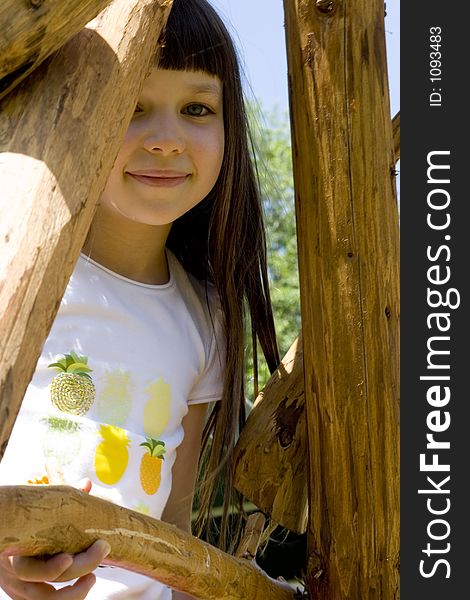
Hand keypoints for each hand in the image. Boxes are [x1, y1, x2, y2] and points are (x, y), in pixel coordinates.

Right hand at [0, 476, 109, 598]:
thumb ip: (61, 500)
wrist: (2, 532)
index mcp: (15, 553)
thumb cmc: (22, 521)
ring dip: (74, 594)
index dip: (51, 569)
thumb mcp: (37, 511)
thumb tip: (86, 484)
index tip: (70, 557)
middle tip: (103, 549)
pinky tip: (82, 584)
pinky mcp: (23, 596)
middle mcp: (13, 575)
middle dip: (79, 568)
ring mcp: (18, 589)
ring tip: (92, 578)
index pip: (30, 570)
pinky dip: (66, 598)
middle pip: (44, 585)